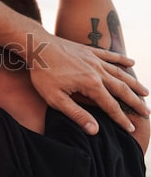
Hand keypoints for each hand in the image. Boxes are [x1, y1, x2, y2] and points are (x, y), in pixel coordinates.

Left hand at [29, 35, 149, 134]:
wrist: (37, 46)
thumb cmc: (43, 74)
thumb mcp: (55, 98)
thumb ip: (76, 114)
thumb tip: (95, 130)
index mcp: (91, 85)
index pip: (111, 106)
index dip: (121, 118)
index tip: (131, 129)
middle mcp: (98, 71)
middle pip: (122, 89)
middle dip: (135, 102)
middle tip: (147, 112)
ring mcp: (94, 59)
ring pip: (120, 73)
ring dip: (134, 83)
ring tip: (146, 92)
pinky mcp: (89, 50)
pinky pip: (110, 56)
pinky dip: (122, 60)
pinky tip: (131, 62)